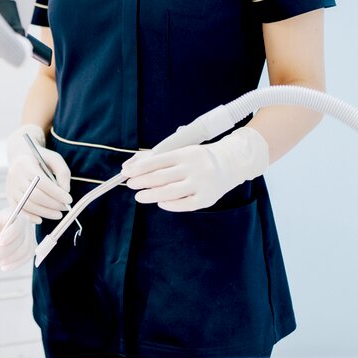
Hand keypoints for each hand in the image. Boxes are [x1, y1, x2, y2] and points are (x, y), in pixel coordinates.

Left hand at [0, 207, 35, 270]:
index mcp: (13, 213)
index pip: (17, 224)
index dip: (10, 234)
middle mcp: (24, 223)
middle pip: (20, 239)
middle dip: (4, 252)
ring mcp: (29, 235)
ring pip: (25, 250)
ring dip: (9, 259)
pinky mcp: (30, 247)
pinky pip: (26, 257)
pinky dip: (15, 264)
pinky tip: (3, 266)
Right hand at [5, 124, 71, 222]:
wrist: (20, 155)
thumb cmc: (40, 158)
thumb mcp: (54, 158)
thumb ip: (63, 172)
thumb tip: (65, 191)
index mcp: (26, 164)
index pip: (42, 182)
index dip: (56, 193)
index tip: (69, 199)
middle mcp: (15, 176)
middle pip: (35, 195)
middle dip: (53, 204)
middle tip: (65, 208)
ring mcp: (11, 187)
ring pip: (28, 205)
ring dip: (45, 212)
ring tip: (58, 214)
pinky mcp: (9, 196)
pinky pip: (19, 210)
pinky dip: (30, 217)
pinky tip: (41, 219)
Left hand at [121, 127, 269, 211]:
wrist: (231, 163)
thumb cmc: (199, 158)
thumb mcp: (182, 152)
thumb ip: (160, 159)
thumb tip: (132, 166)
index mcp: (186, 153)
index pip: (157, 161)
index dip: (140, 168)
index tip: (127, 173)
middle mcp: (194, 168)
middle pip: (161, 177)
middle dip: (142, 181)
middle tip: (130, 185)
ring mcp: (201, 184)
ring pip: (170, 192)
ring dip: (151, 194)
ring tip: (139, 196)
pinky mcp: (207, 199)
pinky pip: (185, 205)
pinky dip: (170, 205)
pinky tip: (160, 203)